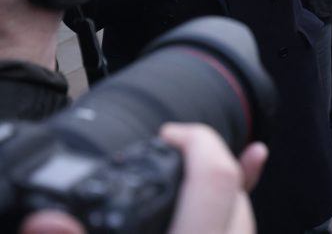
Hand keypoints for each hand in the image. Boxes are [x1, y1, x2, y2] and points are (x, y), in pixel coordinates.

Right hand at [17, 124, 268, 233]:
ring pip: (243, 214)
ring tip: (184, 173)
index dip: (194, 141)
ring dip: (217, 188)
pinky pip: (244, 228)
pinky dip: (241, 201)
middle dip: (203, 160)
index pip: (216, 178)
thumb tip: (48, 220)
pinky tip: (254, 162)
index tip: (166, 135)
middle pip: (235, 189)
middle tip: (163, 156)